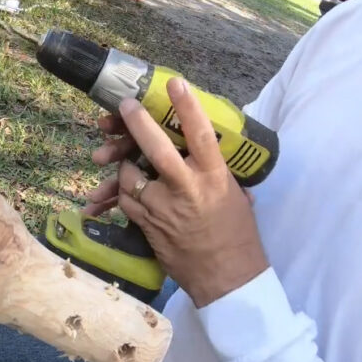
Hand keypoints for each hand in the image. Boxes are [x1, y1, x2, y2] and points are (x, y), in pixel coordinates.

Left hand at [85, 78, 268, 307]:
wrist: (226, 278)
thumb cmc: (237, 236)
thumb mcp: (236, 197)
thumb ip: (219, 173)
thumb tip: (211, 155)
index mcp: (214, 178)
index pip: (201, 134)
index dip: (187, 106)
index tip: (175, 83)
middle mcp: (186, 190)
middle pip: (156, 149)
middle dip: (137, 124)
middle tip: (126, 106)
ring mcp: (163, 209)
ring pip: (130, 176)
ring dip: (126, 165)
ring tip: (128, 161)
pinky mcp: (147, 226)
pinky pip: (126, 201)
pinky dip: (124, 192)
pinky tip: (128, 190)